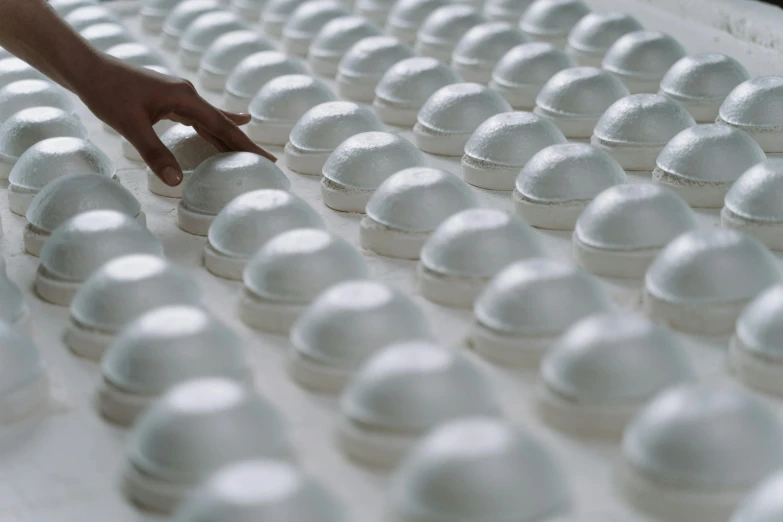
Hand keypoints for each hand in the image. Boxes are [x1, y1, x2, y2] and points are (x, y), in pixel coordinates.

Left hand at [76, 56, 275, 185]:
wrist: (87, 69)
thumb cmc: (107, 93)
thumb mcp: (130, 126)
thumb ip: (156, 153)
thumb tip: (177, 182)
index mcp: (185, 99)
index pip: (223, 127)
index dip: (245, 145)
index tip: (267, 159)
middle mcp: (187, 96)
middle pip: (224, 124)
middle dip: (245, 144)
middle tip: (268, 162)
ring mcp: (180, 96)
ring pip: (213, 121)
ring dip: (231, 138)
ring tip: (252, 153)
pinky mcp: (170, 100)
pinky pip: (200, 118)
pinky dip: (215, 126)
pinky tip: (231, 123)